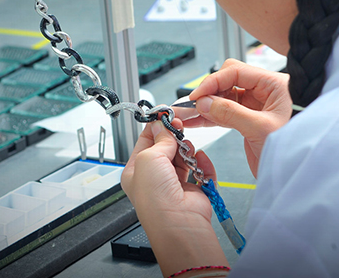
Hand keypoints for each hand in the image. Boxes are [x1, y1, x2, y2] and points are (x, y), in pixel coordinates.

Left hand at [121, 120, 227, 275]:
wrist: (179, 222)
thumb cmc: (156, 198)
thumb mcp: (149, 158)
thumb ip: (158, 139)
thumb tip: (162, 126)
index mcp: (136, 171)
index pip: (145, 141)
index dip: (156, 127)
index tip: (166, 115)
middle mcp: (154, 178)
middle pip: (166, 147)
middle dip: (174, 138)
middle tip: (180, 128)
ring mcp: (174, 184)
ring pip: (184, 156)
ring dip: (189, 151)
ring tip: (189, 151)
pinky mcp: (194, 189)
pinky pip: (200, 169)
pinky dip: (203, 163)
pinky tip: (201, 160)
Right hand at [181, 58, 291, 176]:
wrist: (301, 171)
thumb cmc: (295, 147)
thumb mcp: (261, 128)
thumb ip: (231, 113)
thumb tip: (205, 102)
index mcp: (274, 84)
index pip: (236, 72)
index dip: (213, 82)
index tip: (197, 96)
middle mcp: (265, 91)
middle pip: (228, 80)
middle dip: (209, 91)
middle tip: (195, 105)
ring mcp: (257, 105)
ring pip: (225, 96)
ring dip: (207, 104)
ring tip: (189, 113)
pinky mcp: (250, 119)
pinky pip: (227, 111)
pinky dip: (212, 115)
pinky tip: (198, 119)